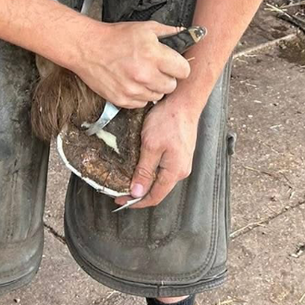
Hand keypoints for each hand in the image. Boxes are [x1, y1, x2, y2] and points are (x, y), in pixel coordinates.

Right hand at [69, 19, 191, 108]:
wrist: (87, 48)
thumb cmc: (115, 37)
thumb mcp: (144, 28)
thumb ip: (168, 32)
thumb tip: (185, 33)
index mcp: (153, 55)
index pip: (184, 71)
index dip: (180, 67)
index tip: (174, 65)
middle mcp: (144, 74)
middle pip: (172, 86)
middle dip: (167, 77)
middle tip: (156, 69)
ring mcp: (133, 89)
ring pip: (158, 96)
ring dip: (154, 87)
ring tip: (142, 75)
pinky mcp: (122, 99)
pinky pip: (142, 103)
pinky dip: (140, 95)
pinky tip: (132, 82)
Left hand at [116, 96, 200, 210]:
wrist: (184, 102)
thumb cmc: (168, 120)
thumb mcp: (150, 146)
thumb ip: (144, 171)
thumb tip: (137, 192)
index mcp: (174, 172)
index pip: (154, 197)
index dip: (136, 202)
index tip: (120, 200)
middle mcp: (181, 170)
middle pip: (158, 190)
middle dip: (139, 192)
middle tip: (120, 189)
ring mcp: (182, 162)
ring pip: (161, 179)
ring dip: (145, 181)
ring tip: (129, 178)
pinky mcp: (180, 154)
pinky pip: (165, 169)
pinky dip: (152, 172)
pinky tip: (141, 166)